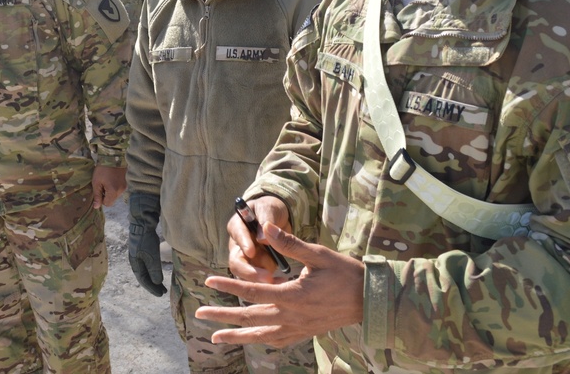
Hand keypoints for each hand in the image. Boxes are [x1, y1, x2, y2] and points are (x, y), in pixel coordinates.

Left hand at [92, 166, 126, 208]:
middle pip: (112, 200)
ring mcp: (125, 186)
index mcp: (113, 191)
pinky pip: (119, 189)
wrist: (113, 156)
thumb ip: (97, 195)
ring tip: (107, 180)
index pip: (107, 204)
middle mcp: (121, 191)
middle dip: (106, 195)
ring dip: (111, 191)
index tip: (99, 190)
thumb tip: (96, 207)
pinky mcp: (126, 182)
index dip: (102, 199)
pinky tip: (112, 179)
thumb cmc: (103, 169)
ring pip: (116, 195)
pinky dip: (115, 187)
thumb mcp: (96, 182)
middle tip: (102, 184)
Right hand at [128, 192, 166, 296]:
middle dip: (153, 285)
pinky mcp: (143, 249)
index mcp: (135, 264)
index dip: (152, 288)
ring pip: (146, 271)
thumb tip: (157, 283)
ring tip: (162, 283)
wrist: (142, 222)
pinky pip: (148, 264)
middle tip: (163, 291)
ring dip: (153, 278)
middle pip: (144, 277)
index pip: (143, 280)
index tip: (161, 294)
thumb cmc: (146, 239)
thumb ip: (154, 270)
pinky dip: (153, 270)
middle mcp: (135, 261)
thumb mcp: (151, 256)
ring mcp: (138, 254)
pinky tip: (158, 270)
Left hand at [196, 223, 363, 348]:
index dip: (228, 286)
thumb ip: (290, 243)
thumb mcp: (318, 254)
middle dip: (222, 316)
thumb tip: (267, 229)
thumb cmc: (345, 273)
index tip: (208, 281)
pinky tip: (249, 339)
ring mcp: (297, 328)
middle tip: (200, 313)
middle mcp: (292, 315)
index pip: (252, 291)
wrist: (369, 300)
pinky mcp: (303, 333)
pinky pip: (276, 340)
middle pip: (249, 317)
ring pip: (260, 335)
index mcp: (293, 295)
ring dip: (236, 335)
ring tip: (215, 337)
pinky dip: (260, 340)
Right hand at [227, 196, 291, 282]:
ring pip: (247, 273)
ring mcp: (245, 257)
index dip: (244, 244)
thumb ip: (266, 220)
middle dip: (250, 271)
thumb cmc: (269, 209)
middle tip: (267, 276)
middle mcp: (237, 244)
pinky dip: (269, 281)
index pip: (237, 235)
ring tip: (279, 279)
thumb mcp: (269, 209)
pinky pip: (258, 278)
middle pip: (236, 261)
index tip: (252, 252)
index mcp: (237, 226)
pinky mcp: (254, 267)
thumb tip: (263, 239)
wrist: (276, 218)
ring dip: (262, 277)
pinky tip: (281, 281)